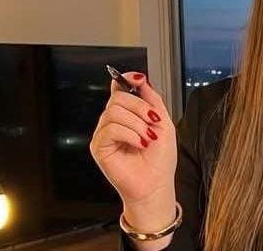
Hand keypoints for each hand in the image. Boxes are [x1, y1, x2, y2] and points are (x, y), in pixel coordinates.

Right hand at [89, 72, 176, 206]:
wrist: (157, 184)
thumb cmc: (160, 159)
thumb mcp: (163, 122)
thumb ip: (152, 99)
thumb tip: (141, 79)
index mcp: (128, 114)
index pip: (119, 89)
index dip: (125, 79)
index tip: (138, 77)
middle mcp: (113, 121)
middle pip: (118, 98)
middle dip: (140, 107)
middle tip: (153, 122)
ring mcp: (104, 134)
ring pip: (114, 112)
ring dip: (137, 123)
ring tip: (148, 138)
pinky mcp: (99, 147)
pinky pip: (111, 129)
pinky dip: (130, 134)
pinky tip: (140, 144)